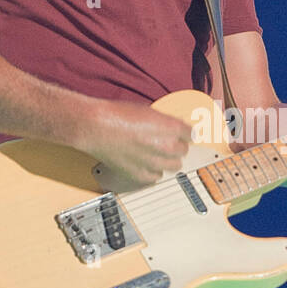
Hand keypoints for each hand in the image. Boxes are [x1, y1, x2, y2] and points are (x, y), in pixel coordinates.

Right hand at [75, 98, 193, 184]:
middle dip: (176, 146)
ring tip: (156, 154)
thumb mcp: (147, 110)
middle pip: (183, 151)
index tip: (184, 135)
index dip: (186, 133)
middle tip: (166, 142)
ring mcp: (155, 162)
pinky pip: (156, 177)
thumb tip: (172, 128)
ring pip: (174, 166)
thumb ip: (164, 121)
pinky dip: (153, 171)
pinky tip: (146, 163)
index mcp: (170, 127)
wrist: (95, 126)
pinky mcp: (141, 175)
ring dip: (167, 160)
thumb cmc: (116, 114)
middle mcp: (166, 146)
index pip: (191, 134)